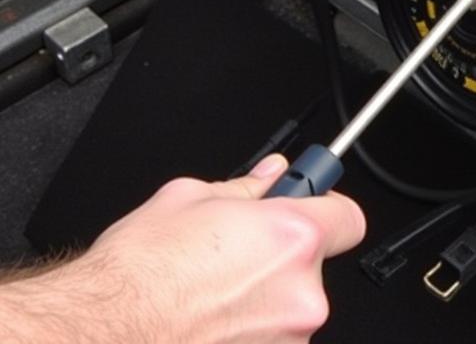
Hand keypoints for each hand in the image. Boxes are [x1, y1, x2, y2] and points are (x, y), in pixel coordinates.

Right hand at [0, 155, 363, 343]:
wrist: (96, 334)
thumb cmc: (136, 274)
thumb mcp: (189, 200)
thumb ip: (246, 188)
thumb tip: (270, 176)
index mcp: (292, 238)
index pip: (349, 219)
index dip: (328, 210)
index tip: (312, 208)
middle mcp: (299, 294)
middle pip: (312, 268)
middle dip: (281, 259)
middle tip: (237, 255)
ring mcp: (284, 341)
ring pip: (287, 310)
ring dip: (261, 301)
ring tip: (210, 294)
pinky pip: (267, 340)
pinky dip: (244, 333)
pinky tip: (204, 322)